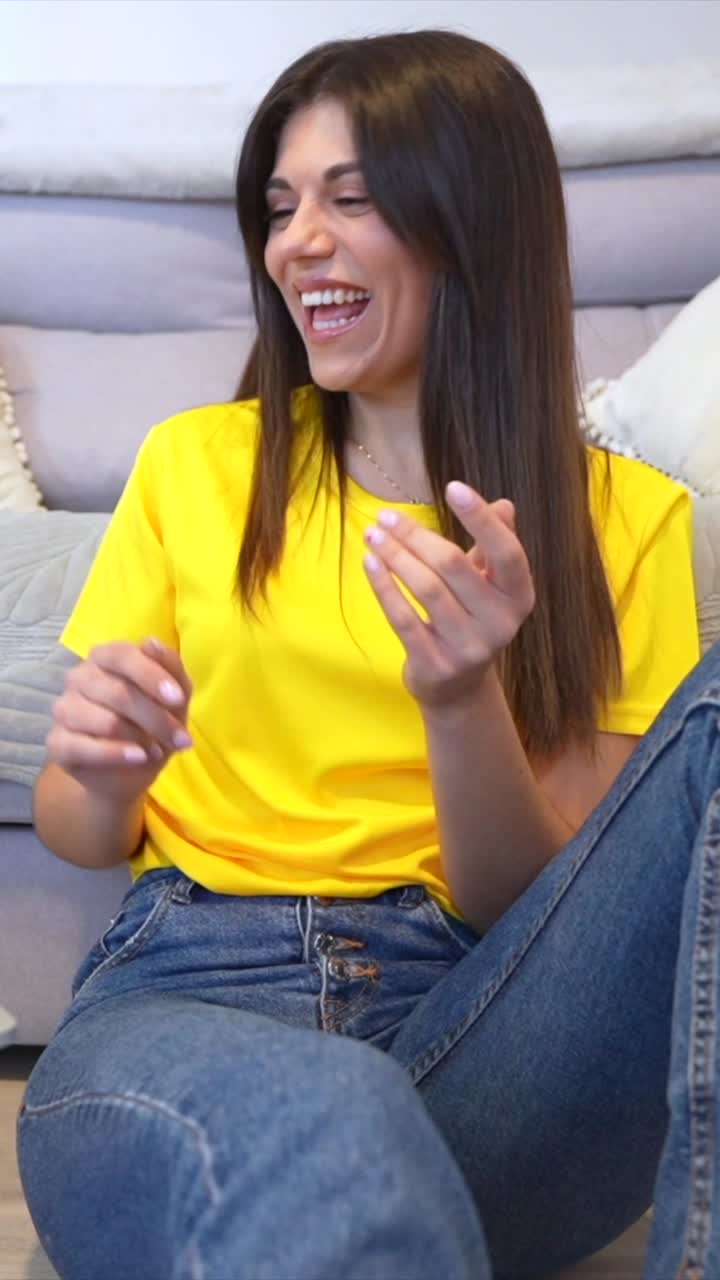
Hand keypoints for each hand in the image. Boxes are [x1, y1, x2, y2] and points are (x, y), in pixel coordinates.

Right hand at [46, 637, 193, 799]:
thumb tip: (153, 643)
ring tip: (158, 751)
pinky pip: (85, 747)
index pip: (123, 655)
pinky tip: (139, 757)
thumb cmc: (150, 724)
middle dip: (157, 719)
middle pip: (119, 693)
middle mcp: (80, 677)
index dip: (151, 675)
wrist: (126, 770)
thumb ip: (170, 668)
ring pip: (106, 721)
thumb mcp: (173, 698)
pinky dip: (117, 754)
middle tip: (181, 739)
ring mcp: (64, 708)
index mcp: (106, 657)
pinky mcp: (57, 741)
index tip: (178, 699)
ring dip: (140, 738)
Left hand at [363, 481, 534, 708]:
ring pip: (426, 588)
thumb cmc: (471, 619)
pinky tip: (370, 563)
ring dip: (395, 556)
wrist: (458, 687)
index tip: (452, 487)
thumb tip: (504, 504)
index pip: (506, 551)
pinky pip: (403, 617)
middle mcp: (500, 624)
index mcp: (518, 597)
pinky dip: (384, 586)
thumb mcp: (489, 584)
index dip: (481, 518)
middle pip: (454, 566)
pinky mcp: (435, 664)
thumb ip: (495, 545)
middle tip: (387, 516)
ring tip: (373, 534)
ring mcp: (468, 648)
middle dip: (416, 536)